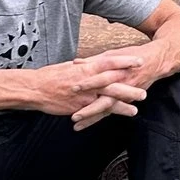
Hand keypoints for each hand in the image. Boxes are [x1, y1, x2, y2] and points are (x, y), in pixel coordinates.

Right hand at [28, 51, 151, 127]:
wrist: (35, 88)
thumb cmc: (51, 76)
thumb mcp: (69, 67)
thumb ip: (84, 66)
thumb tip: (93, 64)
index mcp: (85, 67)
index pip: (109, 62)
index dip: (125, 61)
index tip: (138, 60)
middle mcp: (87, 81)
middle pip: (113, 82)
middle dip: (130, 85)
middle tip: (145, 88)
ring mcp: (84, 95)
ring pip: (107, 98)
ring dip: (123, 103)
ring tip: (137, 107)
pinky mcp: (79, 107)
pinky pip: (96, 111)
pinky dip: (108, 114)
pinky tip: (116, 118)